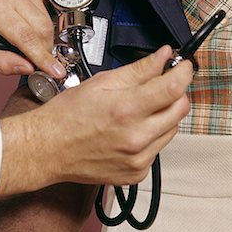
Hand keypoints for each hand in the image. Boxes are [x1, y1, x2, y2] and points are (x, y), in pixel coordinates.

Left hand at [0, 0, 65, 77]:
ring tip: (27, 39)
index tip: (56, 70)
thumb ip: (5, 62)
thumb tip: (29, 68)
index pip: (27, 37)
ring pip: (48, 21)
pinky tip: (29, 24)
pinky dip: (43, 23)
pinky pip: (48, 10)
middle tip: (35, 58)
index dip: (43, 57)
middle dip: (44, 50)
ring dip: (43, 37)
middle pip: (43, 30)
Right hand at [0, 45, 192, 197]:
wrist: (48, 149)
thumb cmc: (66, 117)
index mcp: (125, 110)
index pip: (173, 88)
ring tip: (138, 110)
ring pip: (172, 129)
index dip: (183, 72)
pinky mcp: (136, 173)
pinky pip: (158, 149)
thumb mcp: (101, 84)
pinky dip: (151, 136)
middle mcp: (135, 138)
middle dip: (175, 92)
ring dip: (163, 115)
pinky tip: (131, 130)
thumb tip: (162, 57)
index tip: (183, 66)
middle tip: (160, 85)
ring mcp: (138, 159)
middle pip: (180, 109)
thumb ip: (138, 70)